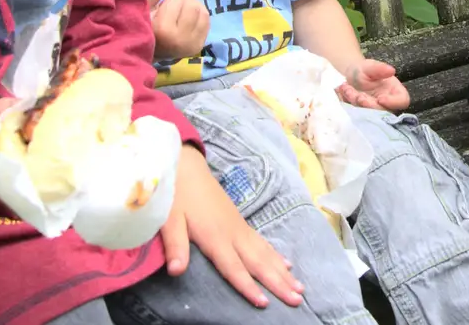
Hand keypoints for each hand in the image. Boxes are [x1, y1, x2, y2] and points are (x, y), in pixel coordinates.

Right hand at [146, 0, 209, 59]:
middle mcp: (180, 40)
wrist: (150, 53)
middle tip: (174, 8)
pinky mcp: (198, 47)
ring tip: (181, 13)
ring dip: (193, 7)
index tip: (162, 8)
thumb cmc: (145, 28)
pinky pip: (207, 22)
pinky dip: (199, 15)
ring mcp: (191, 45)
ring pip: (203, 12)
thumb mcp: (145, 8)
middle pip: (193, 6)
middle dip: (184, 1)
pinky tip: (189, 20)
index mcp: (163, 30)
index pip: (176, 1)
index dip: (169, 1)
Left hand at [159, 146, 303, 307]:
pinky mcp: (239, 222)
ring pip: (265, 253)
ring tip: (300, 288)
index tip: (265, 303)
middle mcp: (232, 234)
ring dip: (283, 272)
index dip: (248, 286)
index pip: (234, 267)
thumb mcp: (168, 219)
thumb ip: (175, 245)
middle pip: (258, 263)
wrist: (186, 166)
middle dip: (278, 282)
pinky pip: (262, 243)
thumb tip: (176, 272)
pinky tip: (287, 264)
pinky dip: (276, 255)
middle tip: (297, 299)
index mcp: (215, 236)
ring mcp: (239, 227)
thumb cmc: (175, 193)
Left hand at [337, 58, 410, 111]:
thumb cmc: (365, 70)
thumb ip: (379, 68)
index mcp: (395, 92)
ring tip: (346, 87)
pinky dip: (346, 102)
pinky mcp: (361, 115)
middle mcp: (386, 105)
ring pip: (366, 114)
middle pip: (382, 111)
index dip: (393, 103)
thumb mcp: (370, 66)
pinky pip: (354, 114)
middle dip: (367, 104)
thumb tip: (391, 71)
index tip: (380, 98)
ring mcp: (373, 111)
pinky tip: (341, 90)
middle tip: (355, 93)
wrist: (351, 76)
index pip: (402, 101)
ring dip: (354, 102)